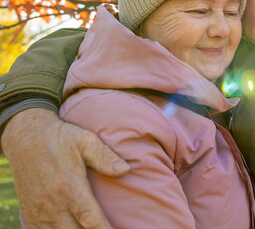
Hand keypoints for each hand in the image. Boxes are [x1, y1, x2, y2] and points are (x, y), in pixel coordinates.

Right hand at [1, 108, 129, 227]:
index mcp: (69, 187)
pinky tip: (73, 227)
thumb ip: (105, 156)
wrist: (25, 138)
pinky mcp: (30, 214)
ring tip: (91, 226)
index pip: (91, 220)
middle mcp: (53, 204)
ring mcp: (39, 211)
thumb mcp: (85, 140)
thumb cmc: (60, 138)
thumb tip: (126, 169)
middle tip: (107, 227)